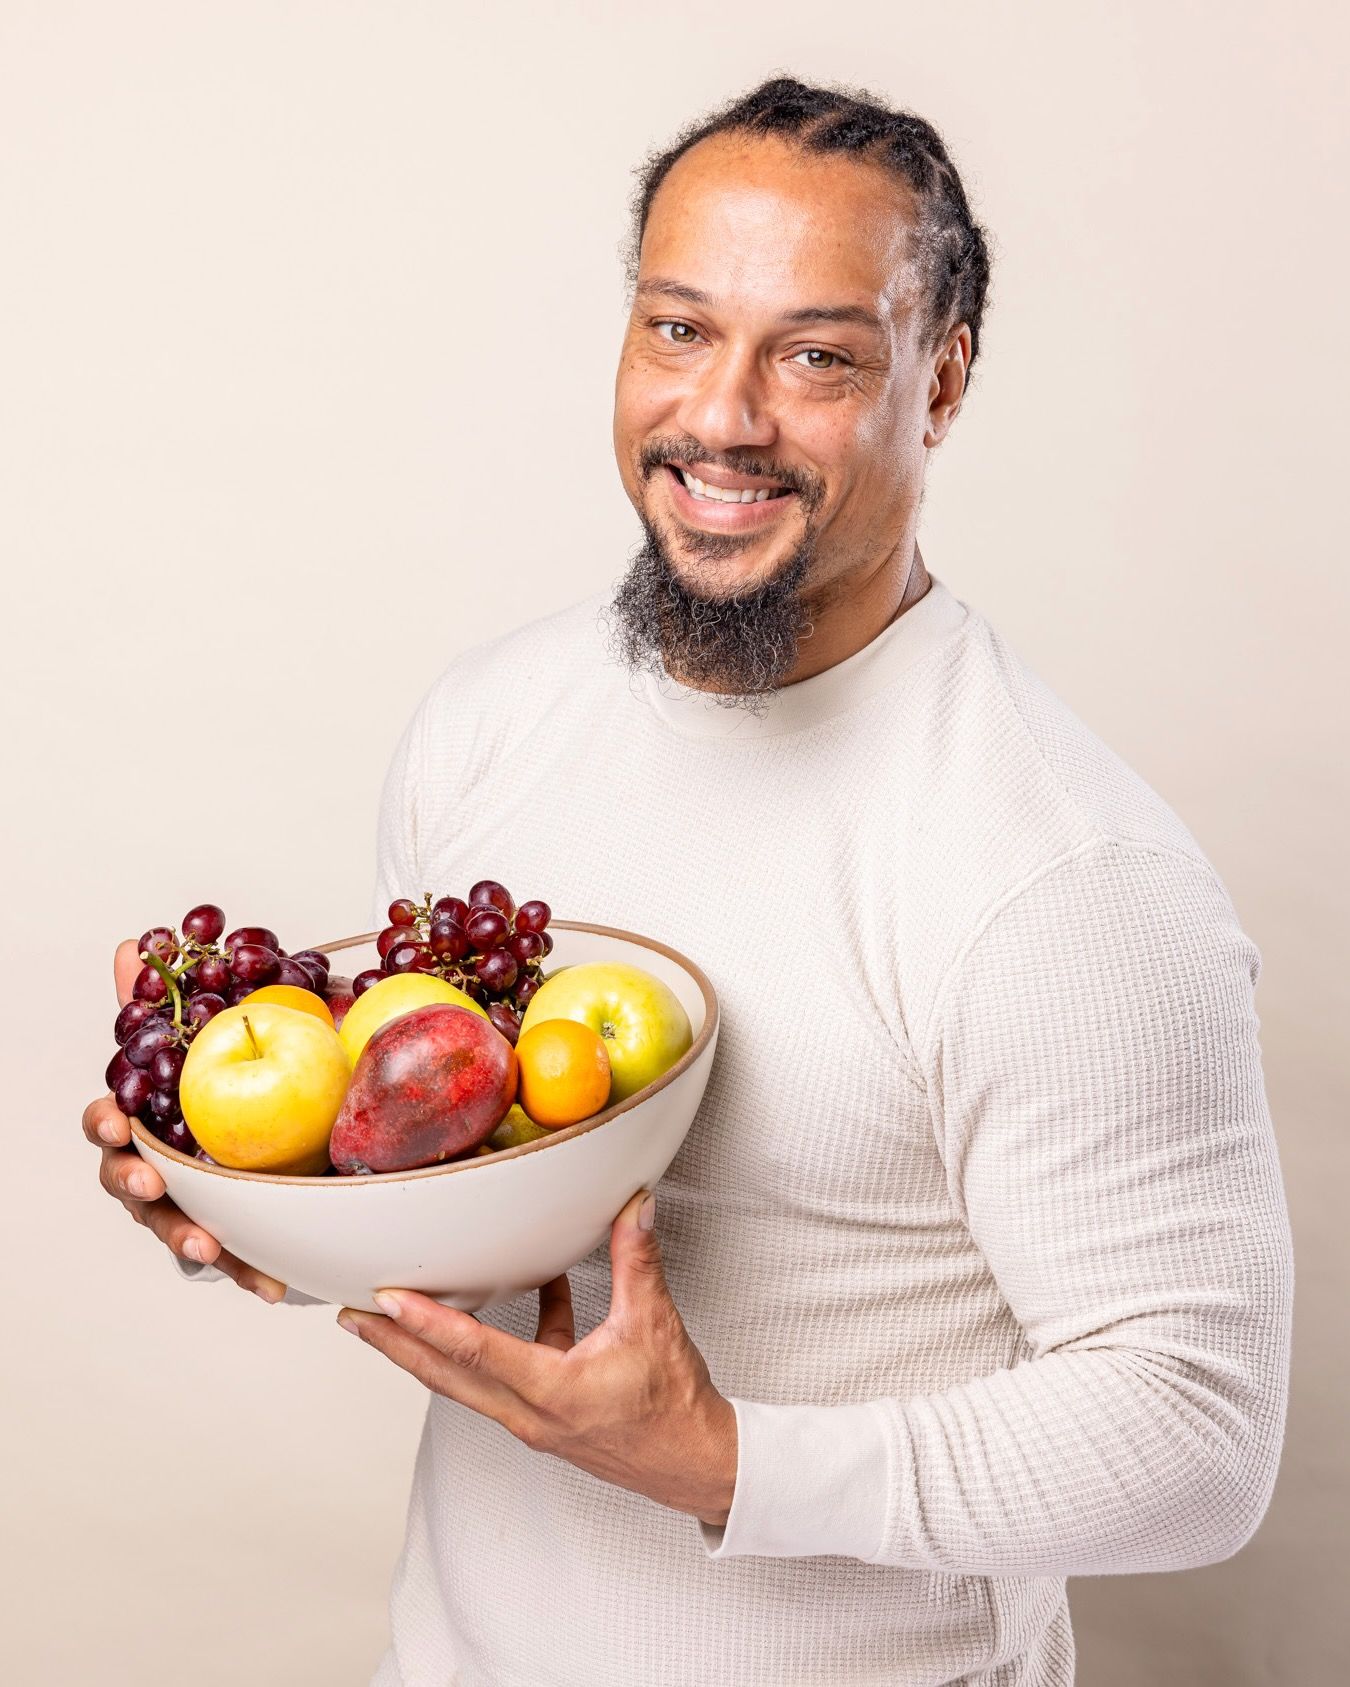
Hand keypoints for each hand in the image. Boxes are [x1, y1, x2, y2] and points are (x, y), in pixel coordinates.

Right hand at [83, 938, 287, 1302]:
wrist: (254, 1126)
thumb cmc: (207, 1081)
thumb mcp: (188, 1034)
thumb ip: (157, 999)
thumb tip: (131, 946)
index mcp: (139, 1120)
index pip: (105, 1121)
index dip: (104, 1124)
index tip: (115, 1125)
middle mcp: (149, 1165)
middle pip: (125, 1181)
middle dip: (135, 1186)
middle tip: (152, 1185)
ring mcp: (182, 1202)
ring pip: (173, 1224)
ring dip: (187, 1236)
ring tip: (209, 1244)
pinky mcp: (222, 1229)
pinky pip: (232, 1253)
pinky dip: (247, 1269)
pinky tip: (272, 1284)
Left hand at [337, 1189, 737, 1525]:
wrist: (696, 1464)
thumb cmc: (675, 1407)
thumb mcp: (655, 1324)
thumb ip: (637, 1260)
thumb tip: (633, 1206)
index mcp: (553, 1392)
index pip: (476, 1352)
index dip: (428, 1323)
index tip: (388, 1299)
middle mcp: (531, 1413)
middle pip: (445, 1376)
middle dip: (394, 1345)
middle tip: (351, 1315)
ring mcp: (534, 1420)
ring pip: (465, 1380)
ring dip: (427, 1348)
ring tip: (392, 1315)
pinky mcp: (545, 1415)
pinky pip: (504, 1375)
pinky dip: (498, 1339)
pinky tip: (531, 1291)